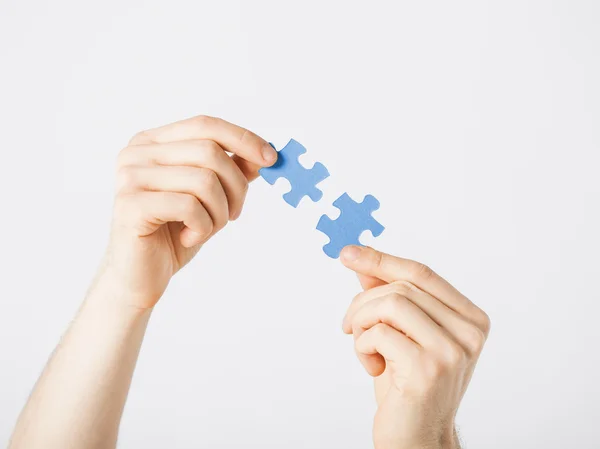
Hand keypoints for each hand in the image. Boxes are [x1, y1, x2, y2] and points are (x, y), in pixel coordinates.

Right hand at [101, 115, 276, 308]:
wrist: (139, 276)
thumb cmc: (173, 233)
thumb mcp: (209, 198)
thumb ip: (231, 171)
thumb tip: (265, 154)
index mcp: (153, 142)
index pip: (205, 125)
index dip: (242, 139)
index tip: (271, 159)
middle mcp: (137, 153)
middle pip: (209, 152)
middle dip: (236, 186)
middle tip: (234, 213)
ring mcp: (130, 177)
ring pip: (204, 180)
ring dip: (219, 212)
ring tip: (208, 229)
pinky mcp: (131, 205)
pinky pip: (189, 206)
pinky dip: (202, 227)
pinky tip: (189, 238)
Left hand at [340, 246, 490, 448]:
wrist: (417, 438)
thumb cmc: (406, 385)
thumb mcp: (398, 334)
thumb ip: (386, 296)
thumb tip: (362, 260)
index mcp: (470, 318)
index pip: (421, 273)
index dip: (381, 259)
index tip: (348, 253)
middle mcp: (469, 332)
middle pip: (402, 286)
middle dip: (363, 302)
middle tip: (350, 326)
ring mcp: (452, 351)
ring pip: (391, 303)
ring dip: (362, 323)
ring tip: (363, 347)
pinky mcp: (428, 369)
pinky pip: (379, 333)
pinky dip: (363, 346)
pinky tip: (372, 367)